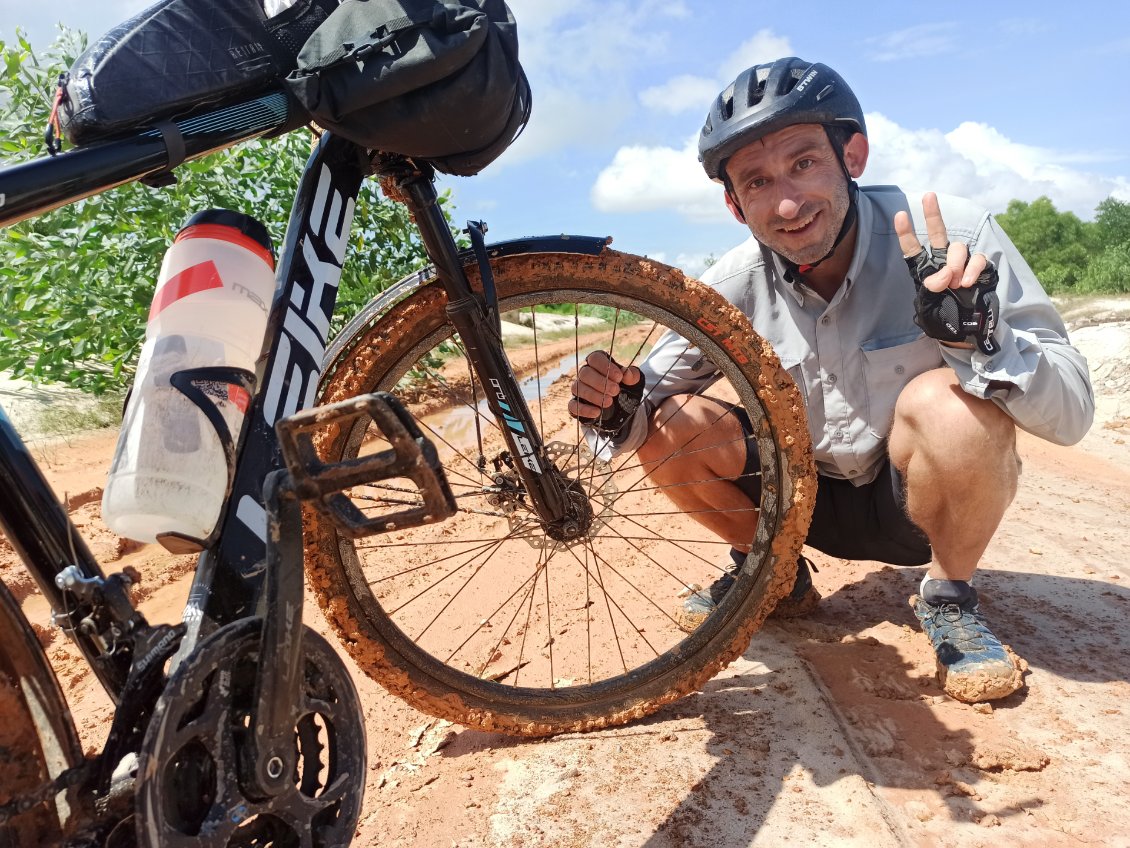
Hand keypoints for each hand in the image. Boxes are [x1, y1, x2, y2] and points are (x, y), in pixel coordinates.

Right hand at [568, 351, 644, 434]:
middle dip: (600, 382)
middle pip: (585, 373)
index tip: (619, 377)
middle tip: (616, 391)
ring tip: (609, 402)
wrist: (619, 406)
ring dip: (593, 395)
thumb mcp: (632, 381)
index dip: (605, 366)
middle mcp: (585, 373)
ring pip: (578, 388)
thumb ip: (632, 376)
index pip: (595, 358)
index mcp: (597, 363)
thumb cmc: (623, 387)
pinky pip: (573, 405)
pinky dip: (584, 409)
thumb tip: (627, 374)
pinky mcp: (575, 403)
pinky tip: (597, 412)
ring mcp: (578, 388)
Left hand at [894, 192, 1000, 354]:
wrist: (967, 331)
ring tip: (956, 284)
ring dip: (956, 265)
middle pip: (938, 233)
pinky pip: (977, 258)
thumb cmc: (943, 320)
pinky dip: (972, 270)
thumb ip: (931, 289)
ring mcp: (963, 264)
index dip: (906, 233)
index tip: (899, 215)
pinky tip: (968, 283)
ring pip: (959, 248)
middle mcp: (943, 262)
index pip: (913, 250)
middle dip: (933, 213)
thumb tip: (944, 275)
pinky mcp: (982, 269)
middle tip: (928, 196)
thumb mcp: (928, 307)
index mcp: (925, 271)